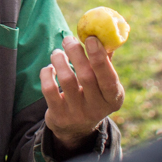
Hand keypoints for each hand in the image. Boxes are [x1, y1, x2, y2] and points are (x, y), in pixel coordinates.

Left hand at [40, 35, 124, 150]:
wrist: (75, 128)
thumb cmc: (91, 95)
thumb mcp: (103, 84)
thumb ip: (105, 61)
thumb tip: (102, 34)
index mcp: (113, 98)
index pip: (109, 78)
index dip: (100, 58)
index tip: (90, 38)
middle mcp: (97, 108)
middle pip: (86, 76)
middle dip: (76, 53)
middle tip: (68, 39)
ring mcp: (77, 114)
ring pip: (67, 80)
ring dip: (60, 60)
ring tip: (57, 53)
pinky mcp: (59, 116)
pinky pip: (49, 89)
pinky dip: (47, 73)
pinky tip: (50, 68)